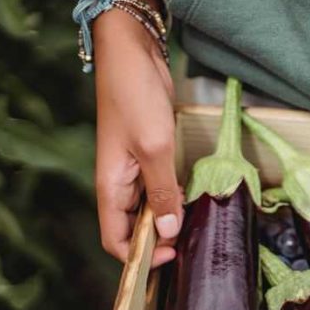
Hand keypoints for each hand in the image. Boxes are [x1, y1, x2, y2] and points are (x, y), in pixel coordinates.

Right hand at [94, 0, 181, 266]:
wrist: (133, 53)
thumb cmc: (135, 97)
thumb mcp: (154, 147)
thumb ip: (161, 191)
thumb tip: (166, 232)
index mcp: (110, 187)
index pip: (116, 240)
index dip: (140, 256)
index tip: (171, 257)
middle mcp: (120, 183)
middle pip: (134, 228)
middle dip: (158, 242)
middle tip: (191, 246)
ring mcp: (135, 168)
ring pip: (150, 208)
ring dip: (169, 220)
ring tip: (198, 228)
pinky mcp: (151, 154)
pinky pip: (160, 187)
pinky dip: (175, 197)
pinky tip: (196, 200)